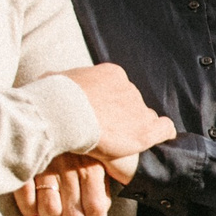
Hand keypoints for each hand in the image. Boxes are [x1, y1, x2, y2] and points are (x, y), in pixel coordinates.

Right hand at [13, 153, 119, 215]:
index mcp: (92, 167)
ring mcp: (46, 166)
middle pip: (73, 214)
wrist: (53, 120)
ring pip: (50, 210)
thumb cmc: (80, 150)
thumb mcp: (99, 165)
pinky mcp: (26, 165)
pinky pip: (26, 197)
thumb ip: (101, 194)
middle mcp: (70, 167)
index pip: (96, 207)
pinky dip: (30, 212)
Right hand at [59, 63, 176, 162]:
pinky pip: (164, 129)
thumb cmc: (51, 98)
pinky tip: (155, 140)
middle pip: (132, 104)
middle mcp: (129, 88)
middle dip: (122, 117)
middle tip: (107, 132)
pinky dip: (161, 134)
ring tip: (123, 141)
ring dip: (136, 128)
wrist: (63, 114)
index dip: (110, 104)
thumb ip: (61, 81)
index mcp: (111, 74)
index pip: (119, 89)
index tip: (100, 115)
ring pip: (145, 118)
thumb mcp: (53, 79)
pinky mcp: (145, 130)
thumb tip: (50, 80)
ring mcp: (139, 109)